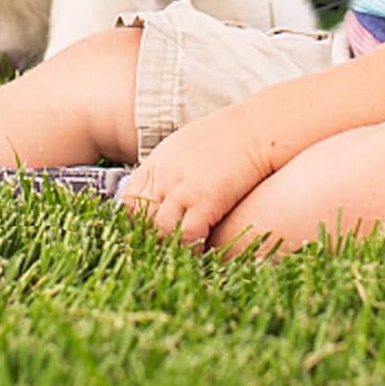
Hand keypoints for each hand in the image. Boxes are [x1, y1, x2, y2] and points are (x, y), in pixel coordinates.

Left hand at [121, 107, 270, 249]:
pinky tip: (201, 251)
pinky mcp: (204, 201)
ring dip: (170, 245)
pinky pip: (187, 236)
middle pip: (142, 217)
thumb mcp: (185, 146)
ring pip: (160, 230)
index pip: (131, 199)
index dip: (138, 220)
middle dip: (151, 236)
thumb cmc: (225, 137)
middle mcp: (164, 176)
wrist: (253, 130)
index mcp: (157, 161)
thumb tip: (167, 191)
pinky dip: (191, 248)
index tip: (150, 232)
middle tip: (165, 250)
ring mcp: (182, 189)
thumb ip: (170, 168)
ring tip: (182, 255)